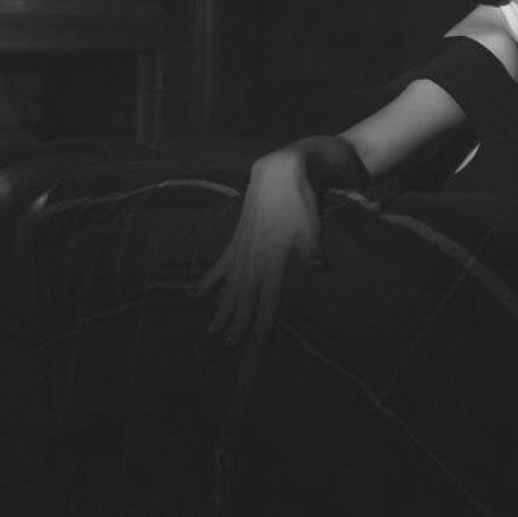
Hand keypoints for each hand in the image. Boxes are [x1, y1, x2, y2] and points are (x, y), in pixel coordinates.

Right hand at [198, 151, 322, 344]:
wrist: (280, 172)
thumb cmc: (300, 200)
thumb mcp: (312, 224)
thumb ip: (313, 249)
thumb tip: (320, 269)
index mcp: (273, 256)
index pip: (268, 296)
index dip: (263, 319)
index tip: (257, 341)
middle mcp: (254, 256)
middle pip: (245, 296)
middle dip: (238, 321)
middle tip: (230, 344)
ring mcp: (243, 248)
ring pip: (231, 285)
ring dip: (222, 307)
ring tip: (213, 330)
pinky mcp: (237, 238)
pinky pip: (221, 264)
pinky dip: (210, 280)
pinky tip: (198, 293)